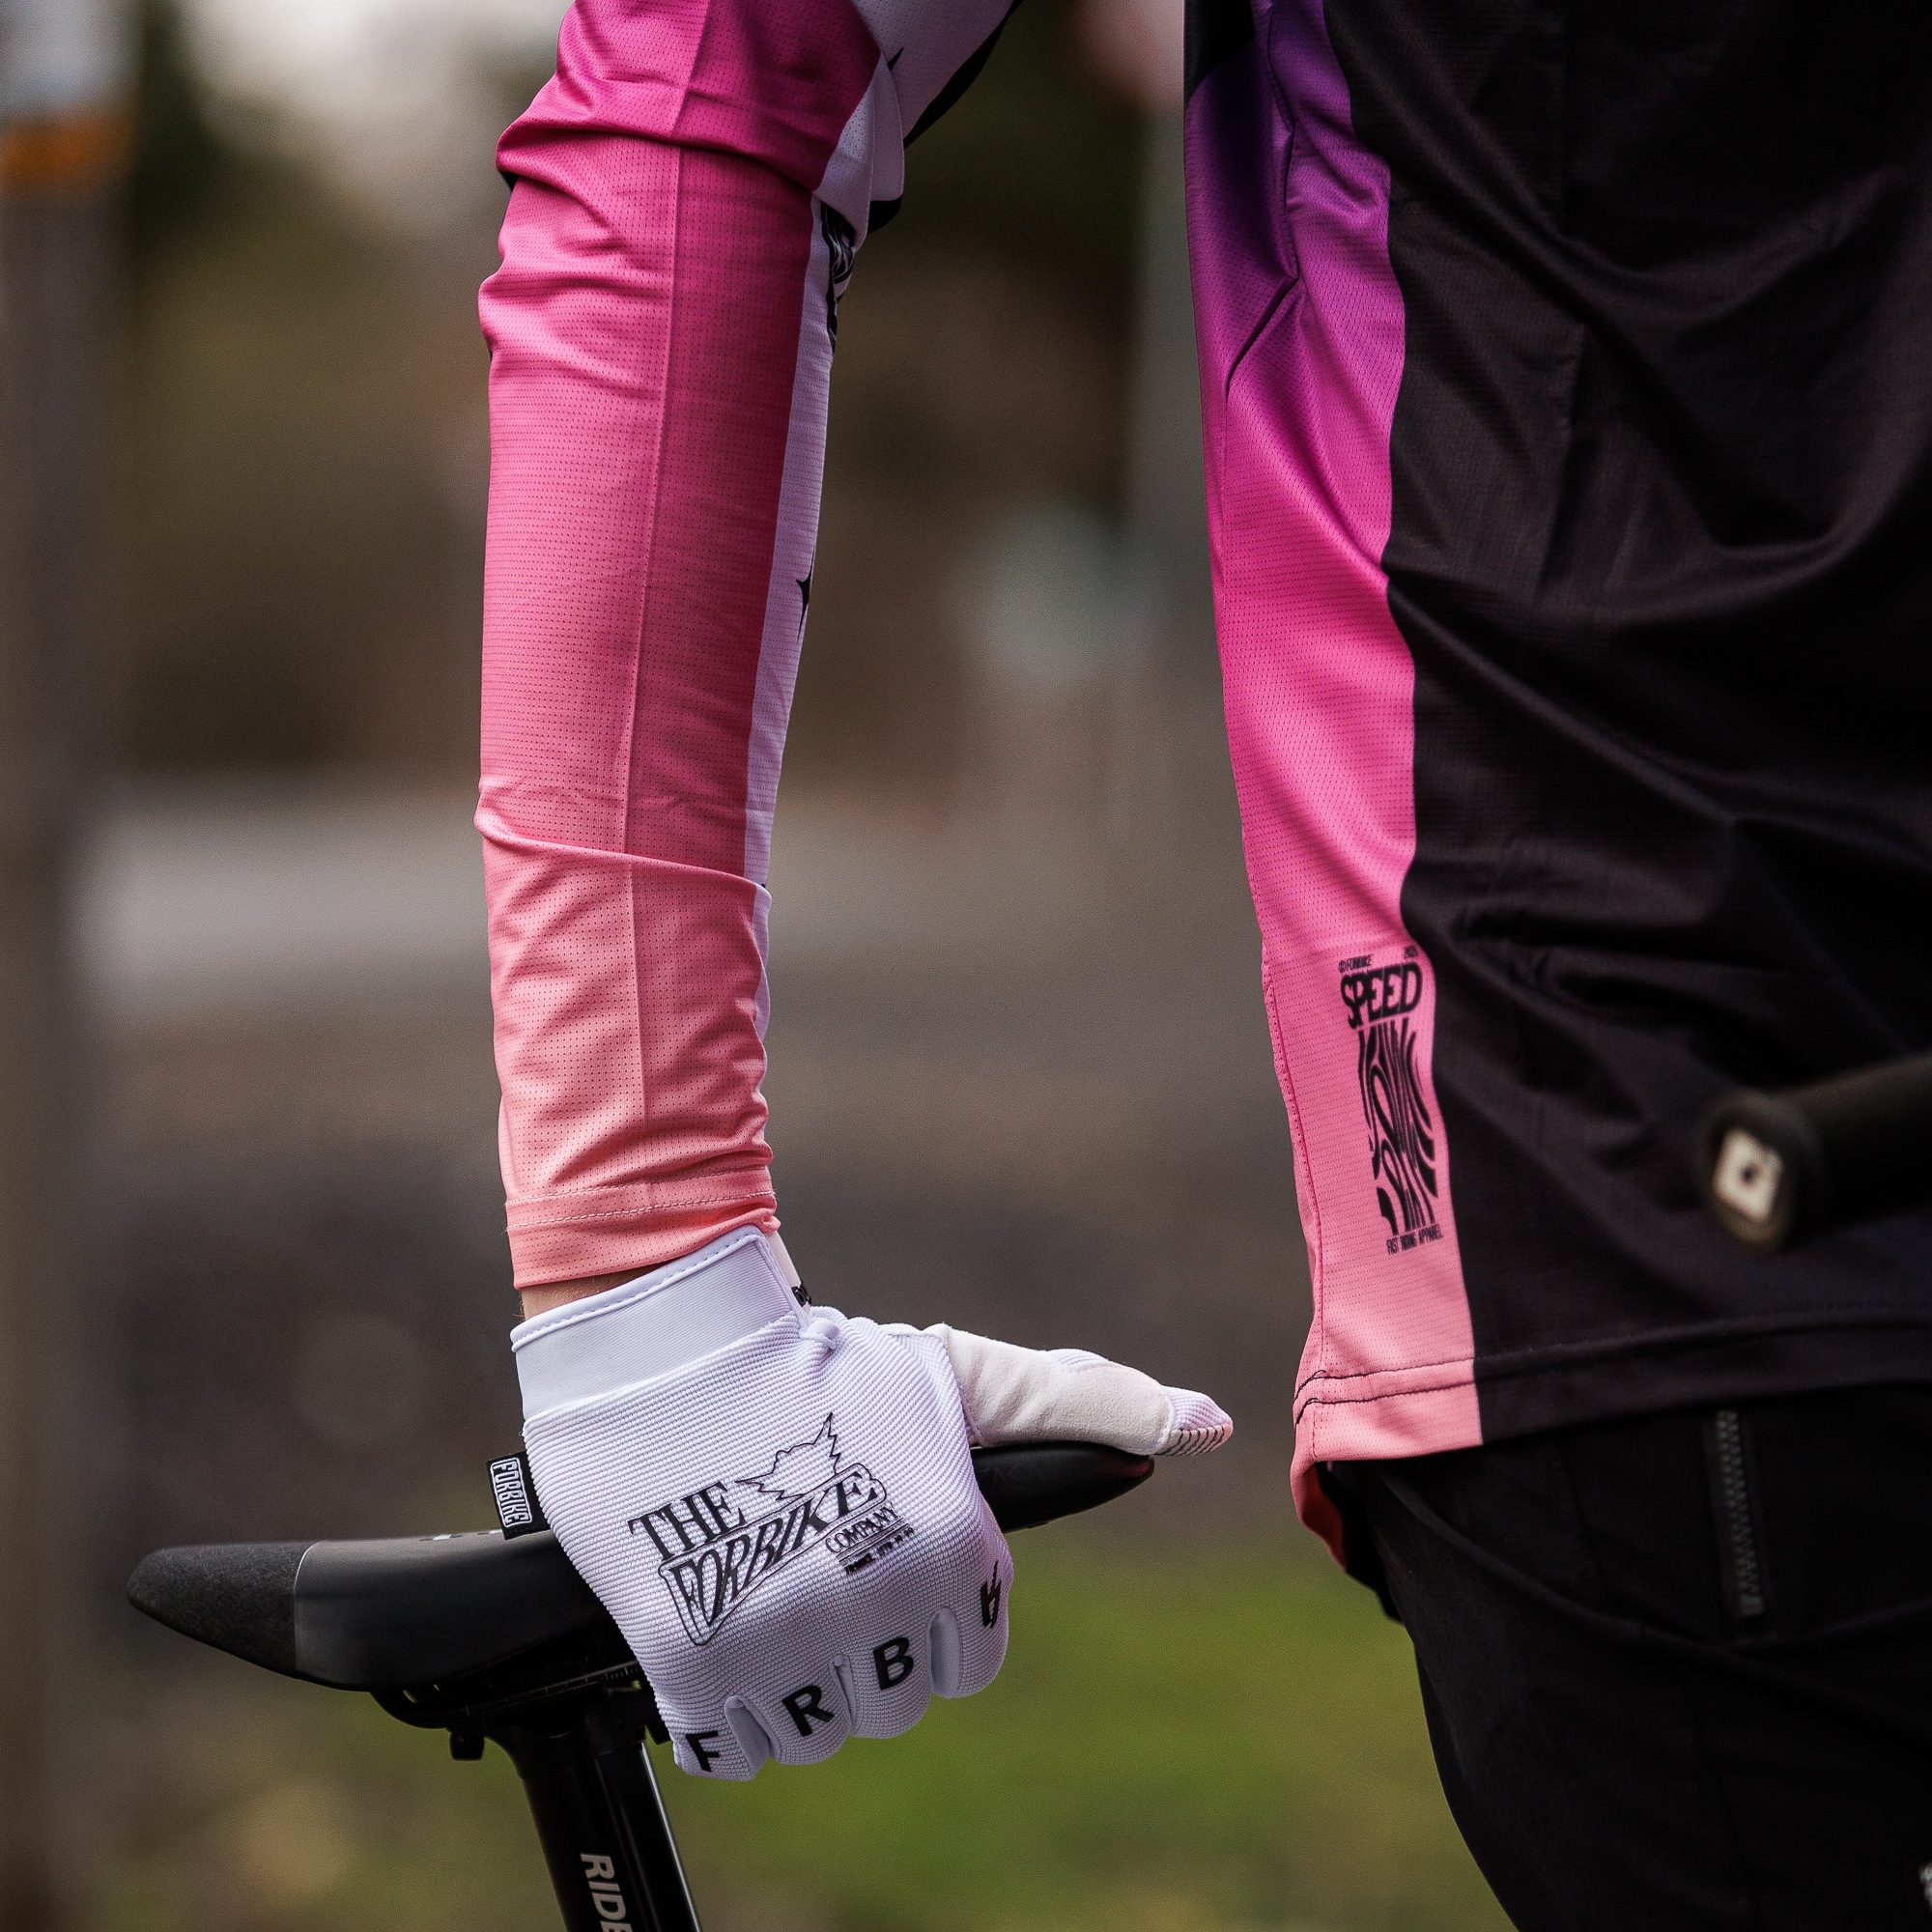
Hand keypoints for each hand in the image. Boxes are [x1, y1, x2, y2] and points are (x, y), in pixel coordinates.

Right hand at [514, 1230, 1229, 1779]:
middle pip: (892, 1702)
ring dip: (793, 1687)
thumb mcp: (970, 1376)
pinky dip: (722, 1714)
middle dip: (864, 1649)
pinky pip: (728, 1750)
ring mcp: (781, 1643)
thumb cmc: (828, 1362)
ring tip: (768, 1596)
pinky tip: (717, 1636)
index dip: (931, 1614)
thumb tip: (1209, 1426)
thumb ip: (1091, 1404)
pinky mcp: (691, 1665)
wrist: (666, 1344)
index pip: (970, 1658)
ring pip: (814, 1733)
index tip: (887, 1560)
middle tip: (821, 1570)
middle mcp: (878, 1608)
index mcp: (955, 1548)